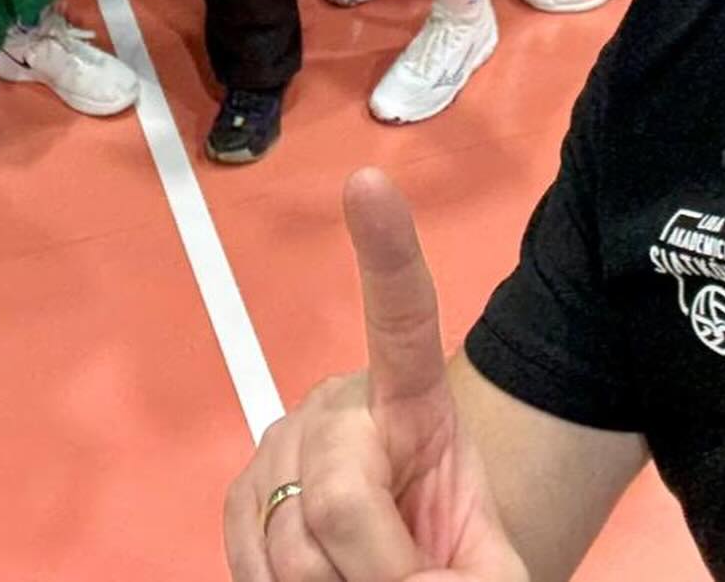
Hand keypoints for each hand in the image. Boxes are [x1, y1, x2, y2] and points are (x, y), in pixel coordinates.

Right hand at [224, 169, 527, 580]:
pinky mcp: (237, 495)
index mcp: (412, 400)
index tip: (370, 183)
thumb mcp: (486, 567)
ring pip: (293, 549)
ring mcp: (279, 446)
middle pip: (341, 498)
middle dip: (378, 571)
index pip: (404, 319)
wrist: (398, 577)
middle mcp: (338, 405)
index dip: (387, 253)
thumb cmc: (448, 559)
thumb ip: (475, 578)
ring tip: (362, 580)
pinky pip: (252, 568)